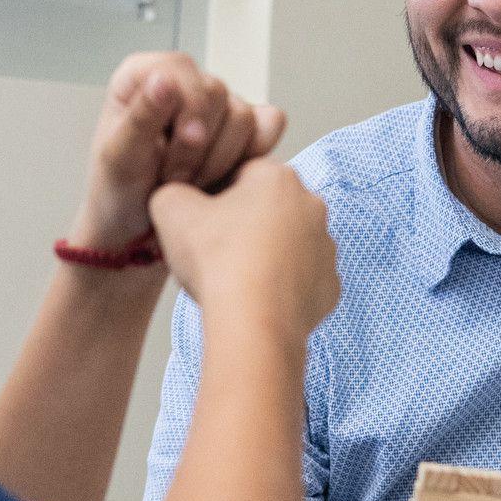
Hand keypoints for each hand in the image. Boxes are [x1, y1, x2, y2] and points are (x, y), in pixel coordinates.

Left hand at [67, 53, 286, 252]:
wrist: (137, 233)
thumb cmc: (118, 192)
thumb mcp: (119, 159)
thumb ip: (141, 118)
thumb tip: (163, 79)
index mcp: (143, 77)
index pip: (182, 69)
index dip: (187, 107)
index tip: (181, 141)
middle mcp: (182, 85)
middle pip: (217, 94)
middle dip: (197, 147)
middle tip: (172, 177)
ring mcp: (215, 107)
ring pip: (244, 117)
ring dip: (217, 161)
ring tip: (188, 183)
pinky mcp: (242, 131)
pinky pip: (268, 128)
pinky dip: (249, 158)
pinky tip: (220, 179)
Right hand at [148, 160, 339, 345]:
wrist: (252, 325)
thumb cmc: (218, 263)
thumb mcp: (170, 209)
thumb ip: (173, 190)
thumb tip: (177, 197)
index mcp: (277, 177)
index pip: (240, 175)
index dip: (215, 198)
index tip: (202, 223)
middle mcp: (312, 206)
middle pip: (268, 209)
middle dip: (245, 225)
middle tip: (216, 252)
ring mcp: (326, 248)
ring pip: (288, 245)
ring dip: (266, 255)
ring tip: (236, 279)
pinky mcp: (330, 286)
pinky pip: (302, 281)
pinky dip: (282, 288)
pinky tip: (258, 299)